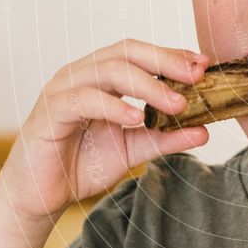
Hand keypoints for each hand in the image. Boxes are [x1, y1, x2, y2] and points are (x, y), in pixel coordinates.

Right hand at [0, 39, 209, 222]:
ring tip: (176, 104)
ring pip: (109, 70)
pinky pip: (83, 99)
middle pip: (127, 52)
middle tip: (196, 77)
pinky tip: (136, 118)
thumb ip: (166, 137)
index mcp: (102, 75)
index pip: (142, 53)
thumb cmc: (82, 163)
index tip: (204, 65)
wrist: (41, 196)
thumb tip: (205, 130)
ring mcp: (64, 88)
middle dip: (166, 61)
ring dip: (147, 85)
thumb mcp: (134, 149)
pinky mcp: (49, 111)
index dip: (173, 55)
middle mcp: (83, 73)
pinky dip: (113, 106)